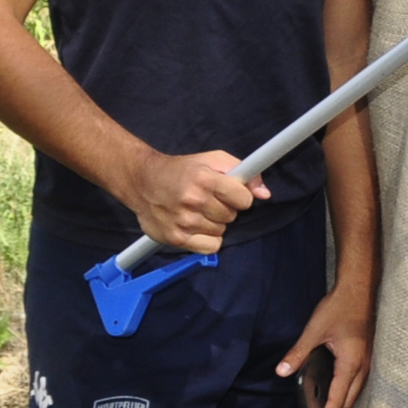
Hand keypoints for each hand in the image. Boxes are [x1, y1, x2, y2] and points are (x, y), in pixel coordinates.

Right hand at [121, 149, 261, 251]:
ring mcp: (183, 221)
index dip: (240, 197)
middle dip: (225, 209)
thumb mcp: (213, 160)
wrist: (142, 181)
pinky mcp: (176, 238)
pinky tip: (196, 227)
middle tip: (209, 201)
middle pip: (231, 216)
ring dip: (214, 224)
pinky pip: (210, 247)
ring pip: (221, 232)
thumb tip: (265, 194)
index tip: (230, 193)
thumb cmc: (183, 170)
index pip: (244, 200)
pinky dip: (207, 240)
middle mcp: (193, 200)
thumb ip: (243, 172)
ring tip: (198, 211)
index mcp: (204, 179)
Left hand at [278, 276, 371, 407]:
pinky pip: (356, 382)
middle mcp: (362, 366)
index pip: (337, 399)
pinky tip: (333, 390)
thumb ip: (298, 353)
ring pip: (355, 392)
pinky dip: (345, 392)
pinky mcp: (365, 355)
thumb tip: (281, 372)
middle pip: (349, 400)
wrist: (359, 290)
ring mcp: (367, 361)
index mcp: (350, 363)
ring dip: (340, 404)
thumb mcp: (314, 330)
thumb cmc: (338, 308)